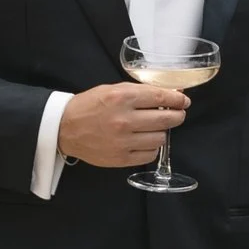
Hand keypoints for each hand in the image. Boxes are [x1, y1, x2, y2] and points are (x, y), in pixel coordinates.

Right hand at [57, 81, 186, 169]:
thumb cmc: (90, 106)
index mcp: (122, 98)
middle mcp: (124, 120)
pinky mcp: (121, 158)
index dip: (178, 99)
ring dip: (162, 132)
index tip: (184, 100)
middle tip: (177, 114)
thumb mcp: (113, 90)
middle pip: (167, 119)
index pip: (162, 97)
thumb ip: (141, 91)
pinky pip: (150, 154)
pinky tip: (145, 141)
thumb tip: (171, 92)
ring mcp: (123, 141)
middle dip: (177, 115)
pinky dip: (152, 147)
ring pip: (161, 138)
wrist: (64, 128)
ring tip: (155, 127)